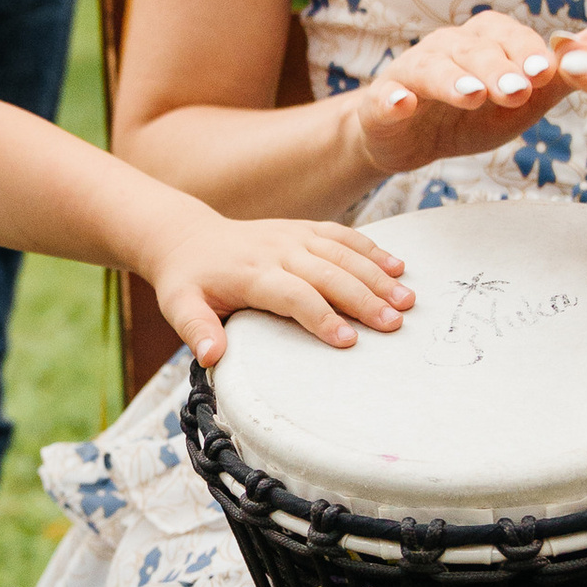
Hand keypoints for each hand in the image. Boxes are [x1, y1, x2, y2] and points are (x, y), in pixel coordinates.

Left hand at [145, 215, 411, 364]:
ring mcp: (293, 236)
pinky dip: (371, 248)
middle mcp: (277, 250)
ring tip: (407, 298)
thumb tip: (212, 357)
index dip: (321, 316)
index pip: (293, 295)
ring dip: (377, 275)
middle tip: (395, 323)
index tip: (349, 340)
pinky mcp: (303, 229)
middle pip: (328, 274)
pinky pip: (342, 235)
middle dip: (363, 298)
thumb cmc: (188, 280)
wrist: (189, 237)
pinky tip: (398, 266)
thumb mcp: (179, 306)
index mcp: (251, 273)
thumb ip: (196, 330)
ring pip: (342, 253)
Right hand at [352, 11, 582, 181]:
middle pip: (472, 49)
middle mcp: (446, 46)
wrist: (410, 139)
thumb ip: (561, 76)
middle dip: (496, 69)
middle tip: (516, 91)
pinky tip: (403, 104)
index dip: (526, 52)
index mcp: (483, 40)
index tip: (546, 72)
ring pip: (431, 67)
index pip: (508, 35)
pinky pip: (386, 95)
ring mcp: (411, 71)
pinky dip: (393, 99)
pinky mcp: (381, 100)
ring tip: (472, 95)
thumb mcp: (521, 103)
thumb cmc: (471, 115)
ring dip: (452, 79)